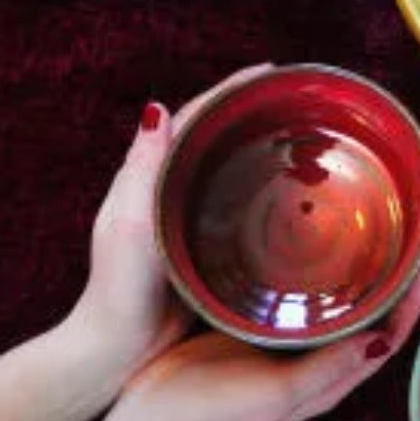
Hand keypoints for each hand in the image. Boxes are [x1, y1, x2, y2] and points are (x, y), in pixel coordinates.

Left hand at [63, 64, 278, 379]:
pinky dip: (263, 193)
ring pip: (228, 172)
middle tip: (296, 100)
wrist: (117, 349)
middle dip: (251, 113)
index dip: (230, 91)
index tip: (269, 72)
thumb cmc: (119, 289)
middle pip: (214, 139)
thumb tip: (156, 108)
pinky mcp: (202, 249)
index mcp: (147, 177)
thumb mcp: (129, 223)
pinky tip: (292, 199)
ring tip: (302, 138)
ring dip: (259, 151)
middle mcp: (167, 192)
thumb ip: (142, 168)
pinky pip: (238, 209)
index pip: (194, 118)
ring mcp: (185, 220)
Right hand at [117, 238, 419, 420]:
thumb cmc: (213, 410)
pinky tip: (324, 245)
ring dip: (374, 272)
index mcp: (330, 377)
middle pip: (378, 315)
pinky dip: (330, 273)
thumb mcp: (278, 395)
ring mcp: (291, 346)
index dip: (417, 295)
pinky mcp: (262, 330)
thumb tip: (383, 340)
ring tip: (393, 233)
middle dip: (406, 277)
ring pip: (347, 305)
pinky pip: (310, 298)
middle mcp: (319, 360)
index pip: (392, 331)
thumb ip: (327, 370)